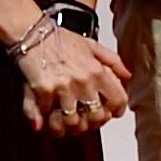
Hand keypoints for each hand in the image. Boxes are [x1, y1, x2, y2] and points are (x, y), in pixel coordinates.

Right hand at [12, 17, 131, 135]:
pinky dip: (46, 123)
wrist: (33, 34)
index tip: (108, 112)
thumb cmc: (60, 40)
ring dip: (68, 126)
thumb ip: (113, 62)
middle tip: (84, 120)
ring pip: (72, 122)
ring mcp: (62, 88)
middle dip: (91, 123)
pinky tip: (46, 120)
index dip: (114, 110)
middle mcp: (83, 82)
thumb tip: (127, 76)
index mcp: (97, 71)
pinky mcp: (43, 93)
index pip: (117, 101)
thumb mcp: (92, 45)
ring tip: (64, 122)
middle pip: (96, 118)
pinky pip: (48, 118)